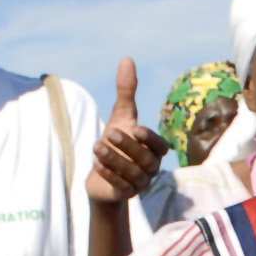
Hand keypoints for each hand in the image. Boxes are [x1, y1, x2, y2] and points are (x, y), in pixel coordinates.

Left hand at [86, 58, 165, 203]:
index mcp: (154, 150)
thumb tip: (127, 59)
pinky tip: (97, 165)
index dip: (149, 139)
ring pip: (132, 174)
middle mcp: (151, 168)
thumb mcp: (121, 116)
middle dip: (128, 147)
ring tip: (96, 147)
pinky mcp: (126, 196)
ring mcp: (140, 183)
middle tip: (110, 134)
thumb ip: (127, 91)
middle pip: (145, 160)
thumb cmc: (116, 144)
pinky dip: (110, 176)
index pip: (159, 146)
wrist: (102, 177)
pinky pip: (121, 187)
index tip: (136, 128)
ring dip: (114, 160)